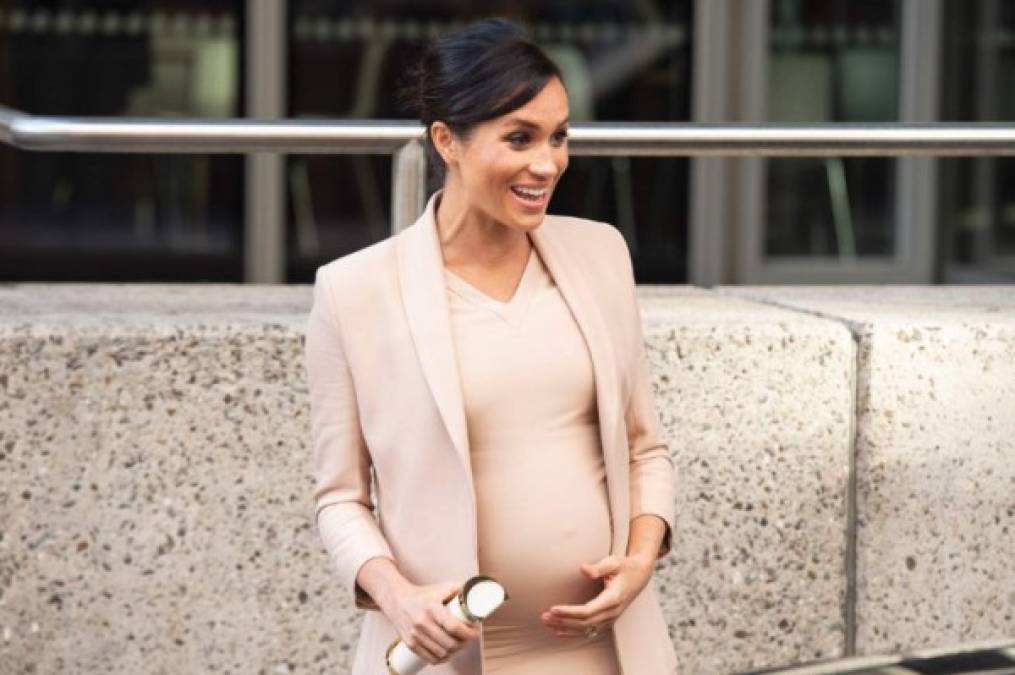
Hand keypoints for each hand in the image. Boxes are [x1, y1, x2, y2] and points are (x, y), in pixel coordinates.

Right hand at [382, 580, 479, 665]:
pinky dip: (442, 659)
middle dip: (464, 643)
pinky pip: (430, 658)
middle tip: (469, 638)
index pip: (454, 626)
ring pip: (442, 653)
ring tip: (460, 644)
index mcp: (432, 608)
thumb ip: (458, 591)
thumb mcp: (440, 588)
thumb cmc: (422, 595)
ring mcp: (415, 635)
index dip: (468, 632)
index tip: (474, 631)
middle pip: (450, 643)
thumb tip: (476, 598)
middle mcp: (422, 623)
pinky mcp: (410, 644)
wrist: (396, 600)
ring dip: (455, 652)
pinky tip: (448, 653)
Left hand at [539, 554, 653, 637]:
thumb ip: (598, 567)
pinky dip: (573, 634)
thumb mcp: (614, 562)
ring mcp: (610, 619)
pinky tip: (558, 632)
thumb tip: (582, 569)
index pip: (588, 611)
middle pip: (584, 623)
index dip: (569, 612)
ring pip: (585, 630)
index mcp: (613, 598)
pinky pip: (589, 632)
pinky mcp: (607, 621)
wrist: (640, 576)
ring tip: (546, 623)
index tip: (553, 608)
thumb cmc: (624, 566)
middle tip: (544, 616)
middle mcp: (612, 612)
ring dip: (565, 628)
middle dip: (563, 621)